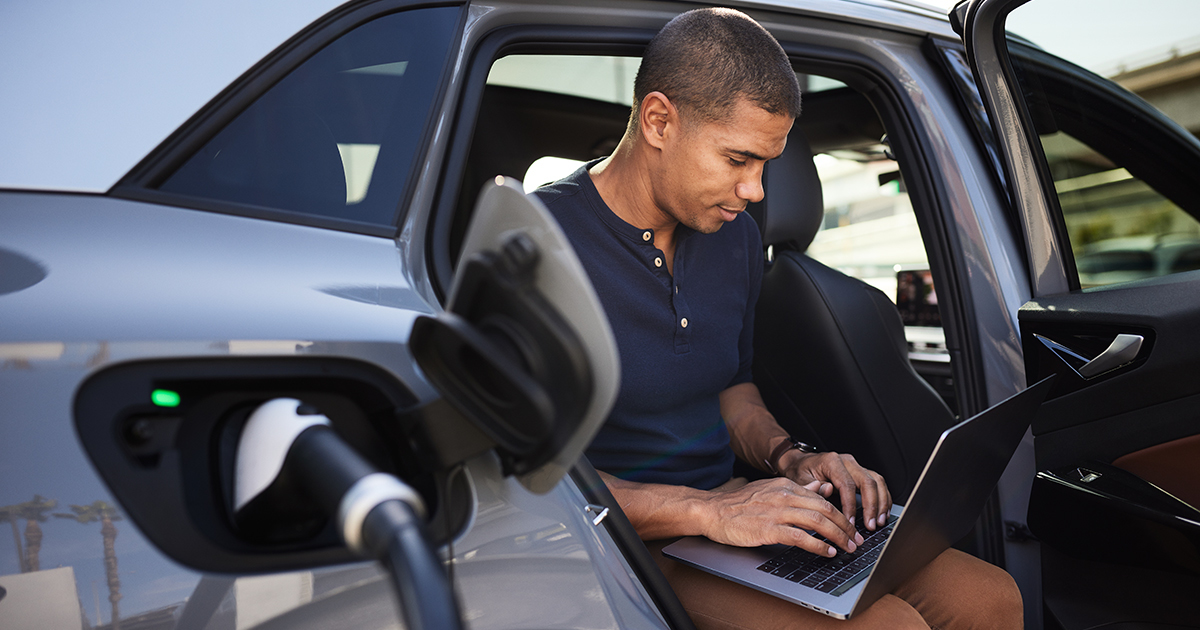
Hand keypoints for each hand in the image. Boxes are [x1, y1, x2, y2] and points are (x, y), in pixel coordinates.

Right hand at [699, 477, 863, 556]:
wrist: (713, 510)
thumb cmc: (740, 504)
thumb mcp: (771, 489)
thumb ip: (799, 488)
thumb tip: (824, 486)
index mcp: (786, 486)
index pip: (823, 499)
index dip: (841, 514)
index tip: (851, 528)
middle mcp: (784, 496)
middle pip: (825, 509)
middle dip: (845, 527)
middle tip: (856, 541)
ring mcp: (776, 512)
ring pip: (817, 522)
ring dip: (837, 536)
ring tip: (847, 548)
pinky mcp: (768, 528)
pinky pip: (800, 537)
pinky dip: (817, 545)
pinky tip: (826, 552)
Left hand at [782, 451, 891, 530]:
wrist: (800, 462)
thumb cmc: (799, 472)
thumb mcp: (799, 480)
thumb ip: (812, 488)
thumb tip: (829, 491)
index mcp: (831, 462)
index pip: (847, 485)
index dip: (851, 506)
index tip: (851, 524)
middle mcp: (847, 461)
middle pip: (867, 482)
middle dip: (872, 506)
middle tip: (871, 525)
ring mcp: (856, 466)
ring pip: (877, 481)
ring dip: (881, 503)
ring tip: (880, 521)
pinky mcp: (861, 472)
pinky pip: (878, 483)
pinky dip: (883, 498)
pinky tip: (883, 513)